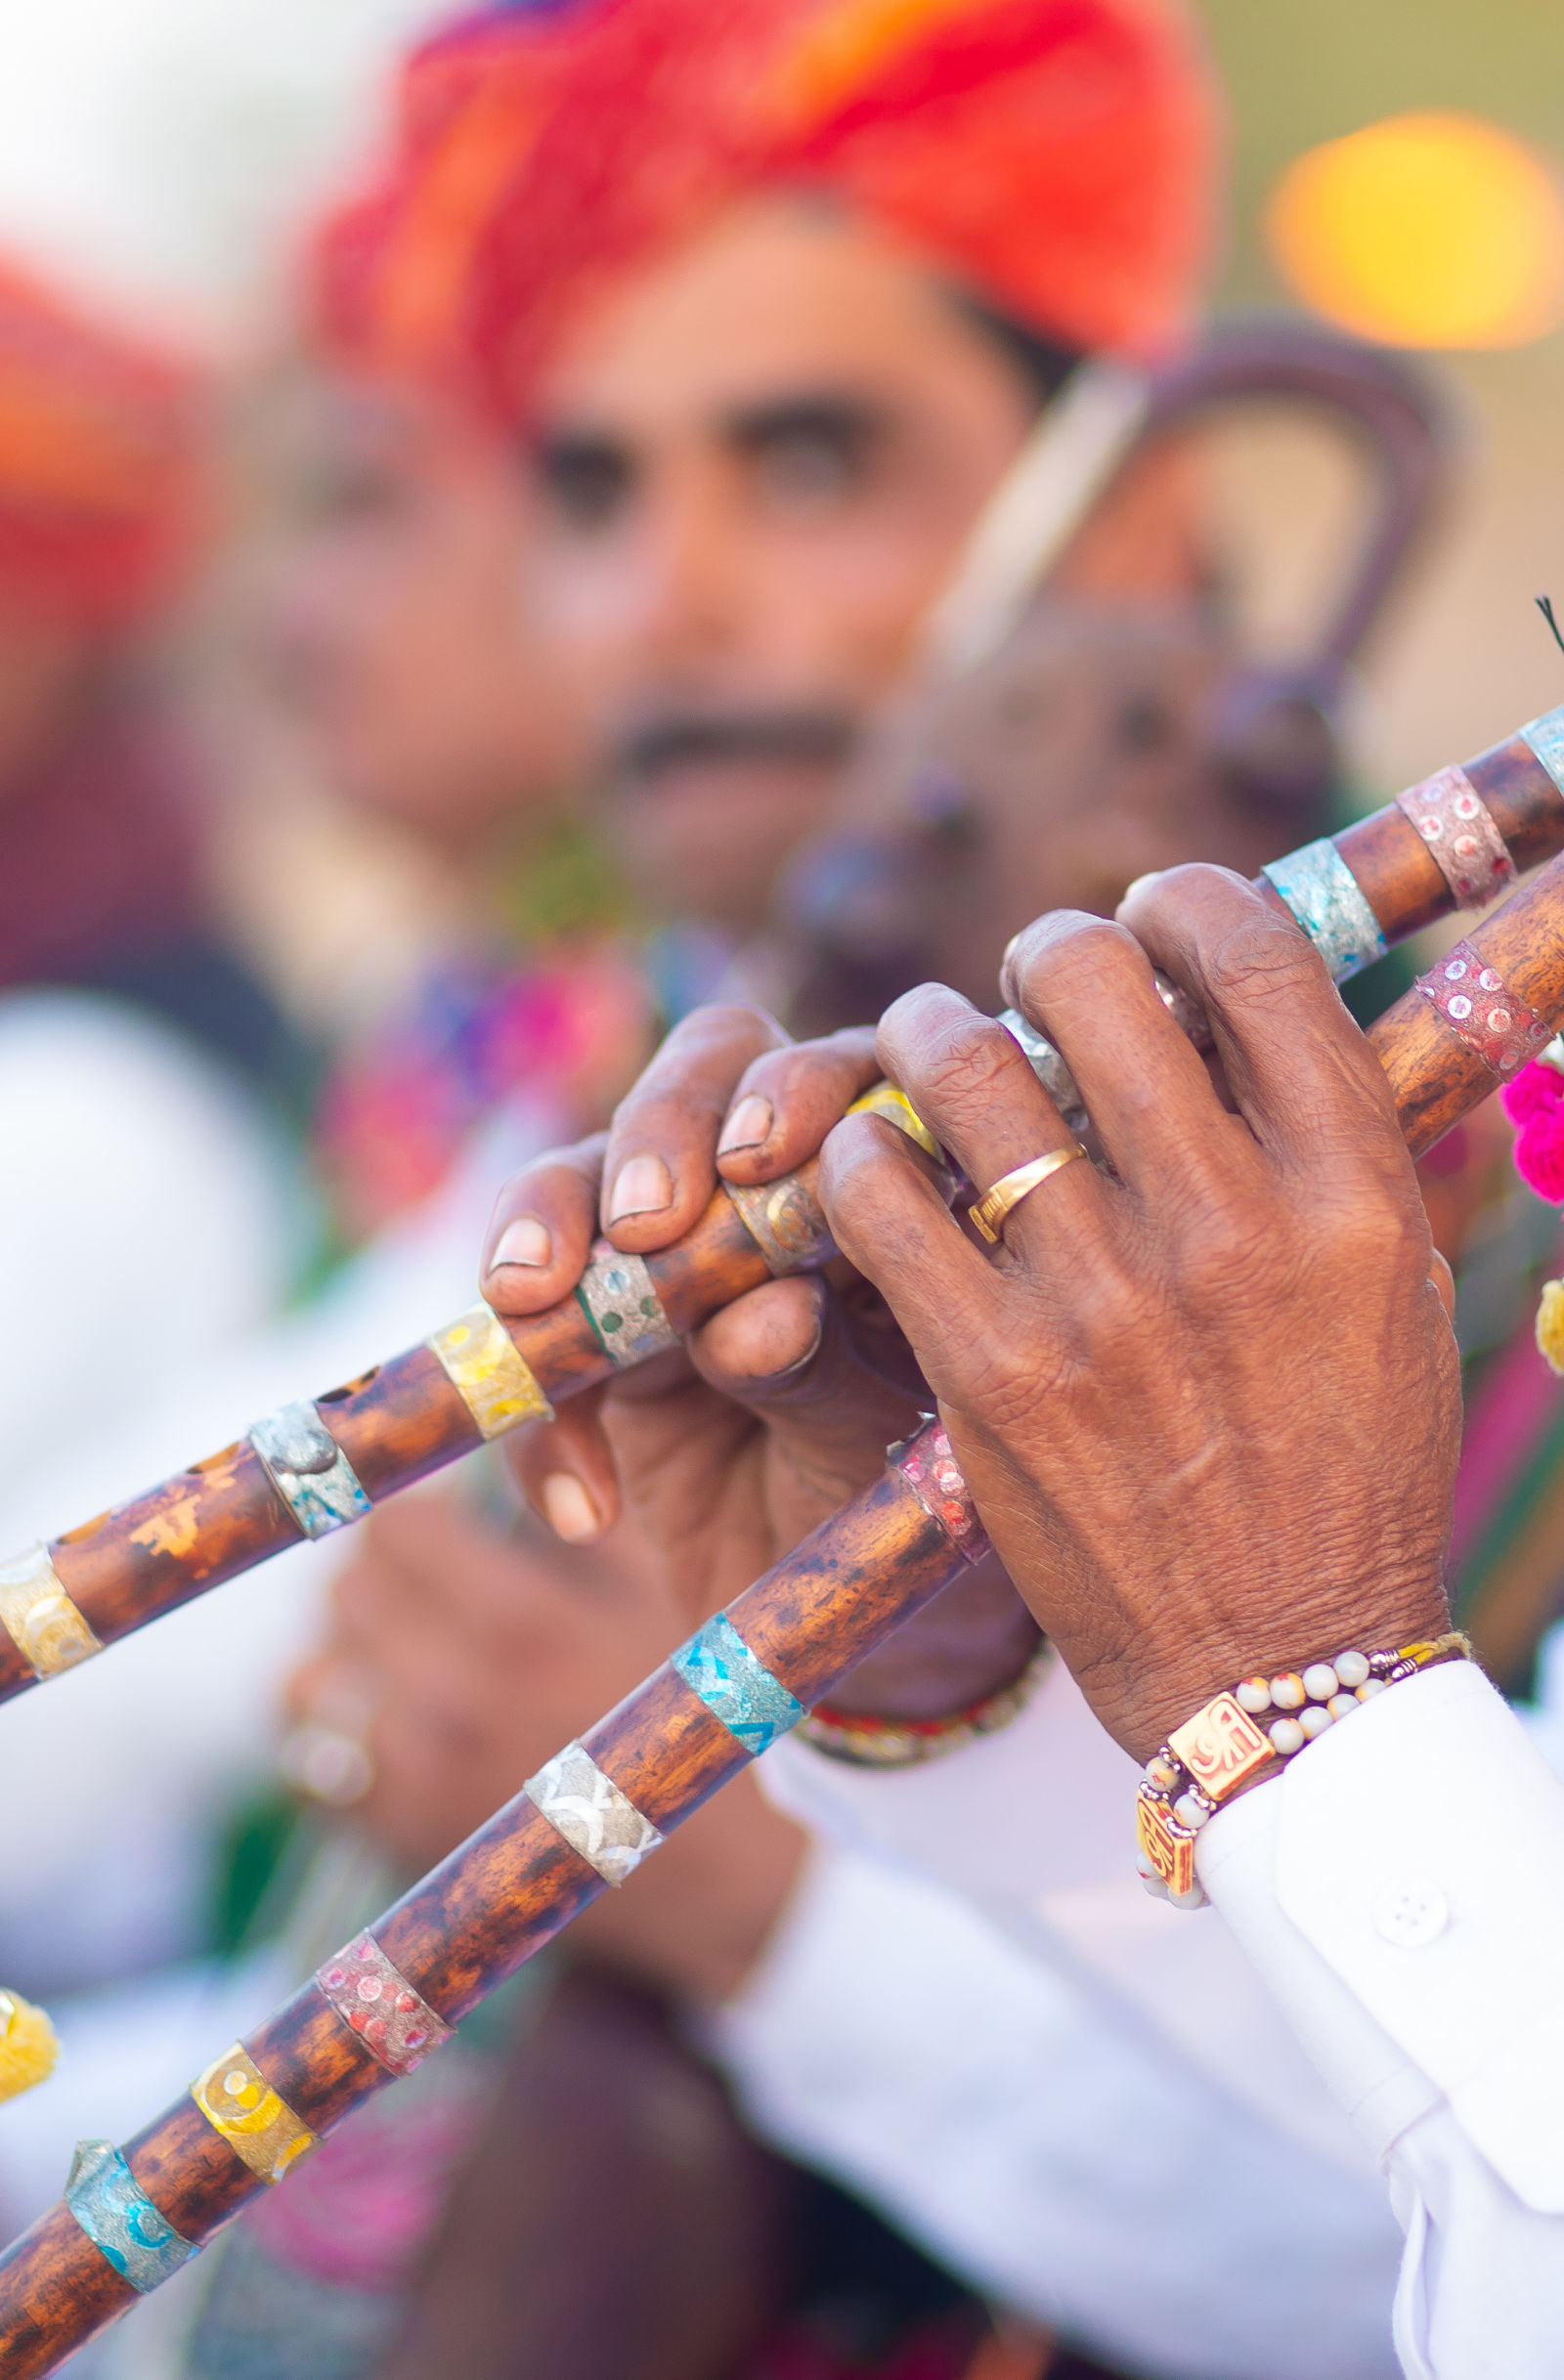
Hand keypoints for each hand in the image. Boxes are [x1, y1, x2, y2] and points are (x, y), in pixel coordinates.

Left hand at [285, 1491, 805, 2000]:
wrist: (710, 1871)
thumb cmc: (684, 1711)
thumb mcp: (654, 1590)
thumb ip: (580, 1511)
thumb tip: (515, 1440)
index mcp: (524, 1625)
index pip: (397, 1529)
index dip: (416, 1518)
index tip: (441, 1526)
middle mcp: (456, 1698)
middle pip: (346, 1593)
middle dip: (381, 1579)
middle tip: (423, 1588)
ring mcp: (418, 1779)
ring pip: (308, 1678)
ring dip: (348, 1659)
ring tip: (398, 1658)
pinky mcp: (397, 1841)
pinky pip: (311, 1763)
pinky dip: (337, 1737)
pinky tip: (391, 1725)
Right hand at [479, 1007, 1038, 1717]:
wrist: (868, 1642)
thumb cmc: (920, 1512)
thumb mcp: (898, 1444)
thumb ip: (834, 1366)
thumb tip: (759, 1312)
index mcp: (894, 1171)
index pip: (839, 1068)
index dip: (793, 1087)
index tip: (761, 1156)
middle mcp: (779, 1182)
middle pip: (702, 1074)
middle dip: (660, 1127)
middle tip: (647, 1222)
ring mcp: (677, 1253)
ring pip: (587, 1174)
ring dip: (551, 1219)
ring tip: (536, 1300)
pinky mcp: (599, 1342)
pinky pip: (531, 1341)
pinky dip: (537, 1419)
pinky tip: (584, 1513)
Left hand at [817, 867, 1457, 1763]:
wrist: (1274, 1669)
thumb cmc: (1346, 1473)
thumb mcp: (1400, 1299)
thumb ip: (1357, 1150)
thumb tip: (1312, 1009)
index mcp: (1353, 1196)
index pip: (1256, 964)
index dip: (1184, 902)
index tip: (1151, 912)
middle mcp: (1232, 1230)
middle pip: (1096, 983)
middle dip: (1047, 950)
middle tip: (1029, 979)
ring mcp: (1104, 1303)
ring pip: (969, 1072)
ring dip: (933, 1030)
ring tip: (930, 1042)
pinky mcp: (991, 1375)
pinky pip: (884, 1198)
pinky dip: (862, 1155)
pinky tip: (871, 1159)